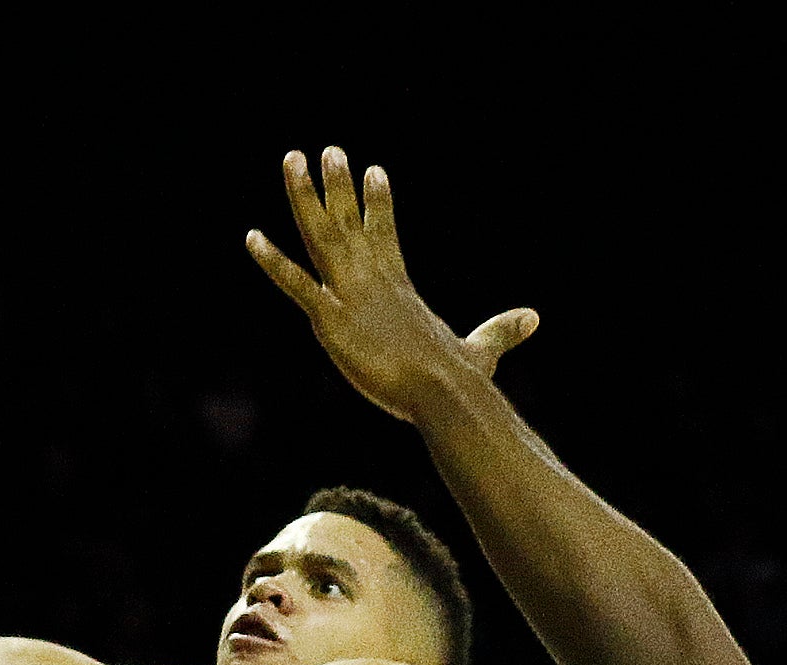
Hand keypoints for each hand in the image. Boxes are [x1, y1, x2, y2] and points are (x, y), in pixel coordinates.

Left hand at [247, 147, 538, 423]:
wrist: (441, 392)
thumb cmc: (459, 379)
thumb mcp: (481, 350)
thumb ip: (501, 331)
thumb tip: (535, 318)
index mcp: (400, 289)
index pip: (386, 235)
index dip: (379, 203)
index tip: (374, 170)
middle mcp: (373, 281)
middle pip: (350, 223)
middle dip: (338, 185)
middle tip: (327, 150)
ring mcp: (350, 295)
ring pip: (322, 235)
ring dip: (304, 196)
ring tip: (292, 159)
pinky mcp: (331, 318)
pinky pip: (296, 284)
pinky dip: (273, 262)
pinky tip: (251, 238)